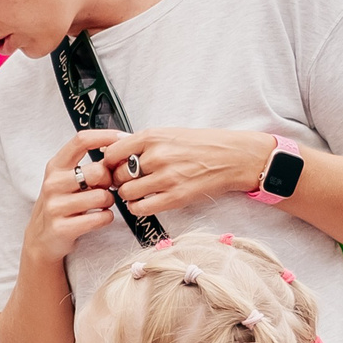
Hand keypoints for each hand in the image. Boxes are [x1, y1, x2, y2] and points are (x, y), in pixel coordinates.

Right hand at [23, 128, 129, 267]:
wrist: (41, 239)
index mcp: (55, 167)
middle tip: (107, 187)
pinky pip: (101, 218)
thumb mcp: (67, 180)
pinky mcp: (62, 227)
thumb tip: (120, 153)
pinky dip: (106, 218)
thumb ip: (89, 166)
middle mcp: (53, 184)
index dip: (106, 137)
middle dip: (110, 180)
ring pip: (102, 196)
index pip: (81, 140)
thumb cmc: (61, 204)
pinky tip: (98, 217)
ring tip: (100, 205)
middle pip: (98, 171)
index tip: (122, 140)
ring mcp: (55, 206)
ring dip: (109, 201)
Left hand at [100, 127, 278, 215]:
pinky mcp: (175, 197)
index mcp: (153, 137)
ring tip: (137, 191)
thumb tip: (110, 149)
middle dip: (118, 180)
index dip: (109, 163)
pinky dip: (137, 207)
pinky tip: (144, 202)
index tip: (113, 167)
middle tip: (126, 181)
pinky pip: (141, 208)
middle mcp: (157, 156)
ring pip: (126, 193)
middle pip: (117, 175)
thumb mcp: (169, 133)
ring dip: (128, 195)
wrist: (232, 156)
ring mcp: (166, 177)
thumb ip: (142, 142)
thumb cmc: (200, 144)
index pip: (112, 153)